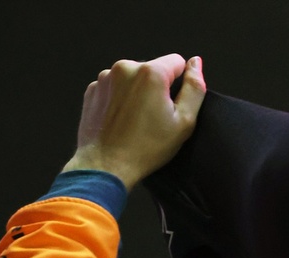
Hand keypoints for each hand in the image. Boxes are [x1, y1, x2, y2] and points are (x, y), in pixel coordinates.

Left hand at [63, 53, 205, 189]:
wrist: (106, 165)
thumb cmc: (148, 147)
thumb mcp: (185, 121)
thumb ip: (195, 88)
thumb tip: (196, 63)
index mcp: (150, 73)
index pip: (177, 62)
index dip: (182, 83)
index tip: (175, 105)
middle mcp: (125, 67)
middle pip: (153, 69)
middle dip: (158, 88)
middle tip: (156, 117)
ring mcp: (105, 78)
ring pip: (133, 78)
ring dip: (138, 92)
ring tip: (138, 120)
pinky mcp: (92, 90)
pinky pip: (115, 87)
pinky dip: (121, 99)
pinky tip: (122, 120)